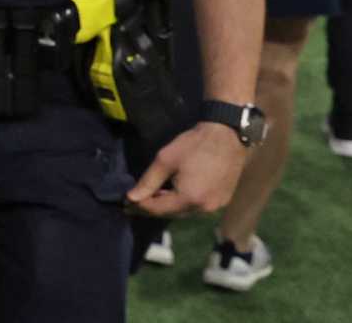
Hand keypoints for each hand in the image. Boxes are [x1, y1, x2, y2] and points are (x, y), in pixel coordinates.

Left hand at [127, 122, 246, 216]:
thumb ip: (148, 181)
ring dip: (167, 206)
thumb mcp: (165, 160)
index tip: (124, 203)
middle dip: (152, 208)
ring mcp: (215, 207)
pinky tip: (172, 193)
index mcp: (189, 199)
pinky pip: (196, 207)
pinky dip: (182, 203)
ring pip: (184, 212)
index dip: (140, 207)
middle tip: (133, 203)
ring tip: (150, 198)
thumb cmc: (194, 146)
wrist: (227, 138)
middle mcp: (204, 209)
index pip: (158, 209)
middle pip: (171, 214)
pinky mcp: (222, 202)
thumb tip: (131, 197)